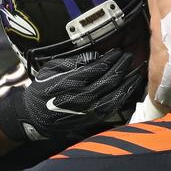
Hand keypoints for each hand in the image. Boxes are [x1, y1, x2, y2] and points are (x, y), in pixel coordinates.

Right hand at [0, 49, 144, 140]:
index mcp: (72, 82)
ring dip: (128, 83)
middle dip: (123, 67)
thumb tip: (95, 56)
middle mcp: (83, 97)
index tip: (118, 51)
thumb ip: (74, 62)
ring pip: (116, 96)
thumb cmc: (41, 90)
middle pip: (111, 80)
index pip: (99, 67)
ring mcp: (89, 110)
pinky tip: (129, 90)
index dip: (112, 58)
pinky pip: (113, 108)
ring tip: (136, 73)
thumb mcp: (51, 69)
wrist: (34, 116)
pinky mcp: (92, 119)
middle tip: (130, 57)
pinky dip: (123, 98)